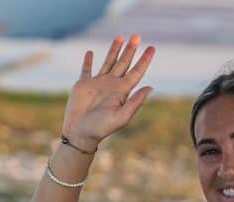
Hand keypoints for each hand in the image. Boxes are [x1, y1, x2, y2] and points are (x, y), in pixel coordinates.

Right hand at [62, 34, 154, 148]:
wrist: (81, 133)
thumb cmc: (102, 128)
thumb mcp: (122, 117)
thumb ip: (135, 102)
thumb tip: (150, 87)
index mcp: (122, 92)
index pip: (137, 72)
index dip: (144, 60)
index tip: (152, 48)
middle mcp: (112, 85)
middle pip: (124, 63)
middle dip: (131, 50)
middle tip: (137, 36)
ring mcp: (98, 84)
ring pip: (108, 62)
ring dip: (114, 50)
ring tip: (120, 37)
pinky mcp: (83, 84)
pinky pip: (87, 69)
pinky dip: (88, 60)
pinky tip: (91, 53)